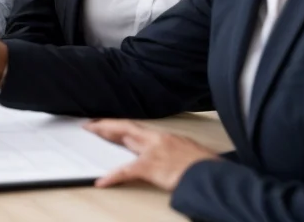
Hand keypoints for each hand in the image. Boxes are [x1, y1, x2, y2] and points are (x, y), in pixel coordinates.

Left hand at [84, 120, 220, 191]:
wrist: (212, 175)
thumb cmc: (206, 167)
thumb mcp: (190, 153)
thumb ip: (175, 151)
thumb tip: (170, 155)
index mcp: (165, 137)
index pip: (137, 128)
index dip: (121, 124)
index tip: (108, 122)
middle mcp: (156, 139)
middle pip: (127, 127)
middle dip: (108, 124)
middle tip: (91, 123)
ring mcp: (152, 151)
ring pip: (124, 139)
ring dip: (105, 134)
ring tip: (90, 132)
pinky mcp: (151, 167)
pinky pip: (127, 171)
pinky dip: (113, 176)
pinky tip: (102, 181)